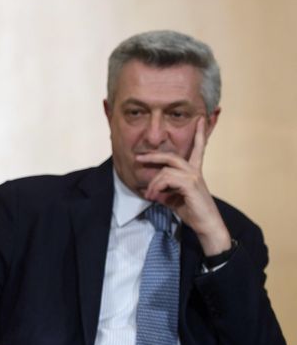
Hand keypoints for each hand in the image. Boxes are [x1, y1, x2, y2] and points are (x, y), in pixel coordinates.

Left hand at [137, 116, 230, 254]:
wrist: (206, 225)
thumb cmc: (192, 211)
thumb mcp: (173, 198)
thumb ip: (163, 190)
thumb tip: (149, 188)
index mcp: (193, 172)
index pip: (198, 148)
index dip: (200, 134)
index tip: (202, 119)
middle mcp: (195, 171)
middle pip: (171, 156)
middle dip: (153, 156)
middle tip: (138, 157)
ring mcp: (194, 177)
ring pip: (165, 171)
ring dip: (152, 184)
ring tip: (148, 196)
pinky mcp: (190, 184)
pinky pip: (166, 179)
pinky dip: (156, 187)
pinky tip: (153, 197)